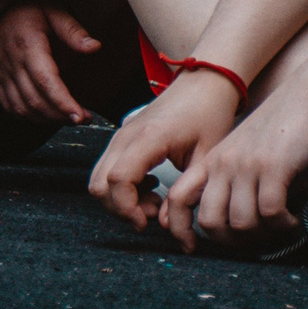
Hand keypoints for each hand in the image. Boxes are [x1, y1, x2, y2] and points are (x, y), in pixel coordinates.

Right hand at [0, 1, 102, 123]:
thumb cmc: (26, 1)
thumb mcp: (53, 6)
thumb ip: (72, 30)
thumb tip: (95, 48)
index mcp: (27, 44)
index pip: (45, 81)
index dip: (63, 102)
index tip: (80, 115)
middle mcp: (10, 61)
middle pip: (34, 100)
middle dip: (60, 115)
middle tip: (83, 117)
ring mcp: (0, 70)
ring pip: (20, 107)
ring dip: (45, 119)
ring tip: (67, 117)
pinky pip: (7, 104)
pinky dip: (26, 116)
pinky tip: (43, 115)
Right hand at [88, 69, 239, 235]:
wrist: (204, 84)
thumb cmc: (209, 116)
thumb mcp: (205, 159)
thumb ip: (184, 194)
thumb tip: (164, 224)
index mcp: (147, 138)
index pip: (118, 180)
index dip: (127, 208)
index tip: (148, 221)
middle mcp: (125, 136)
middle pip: (99, 183)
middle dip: (120, 208)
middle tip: (152, 214)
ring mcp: (120, 135)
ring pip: (98, 178)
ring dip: (119, 199)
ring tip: (154, 202)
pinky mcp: (122, 137)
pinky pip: (106, 169)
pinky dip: (120, 187)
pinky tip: (151, 186)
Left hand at [164, 85, 307, 252]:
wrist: (307, 95)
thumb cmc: (280, 129)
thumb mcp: (245, 152)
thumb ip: (234, 181)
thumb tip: (236, 227)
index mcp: (211, 162)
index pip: (178, 199)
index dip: (179, 229)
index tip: (192, 248)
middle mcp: (222, 164)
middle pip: (210, 222)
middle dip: (233, 241)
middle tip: (257, 239)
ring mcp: (246, 165)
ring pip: (241, 222)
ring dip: (264, 234)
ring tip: (280, 225)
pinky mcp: (273, 166)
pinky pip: (270, 213)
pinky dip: (283, 224)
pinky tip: (293, 218)